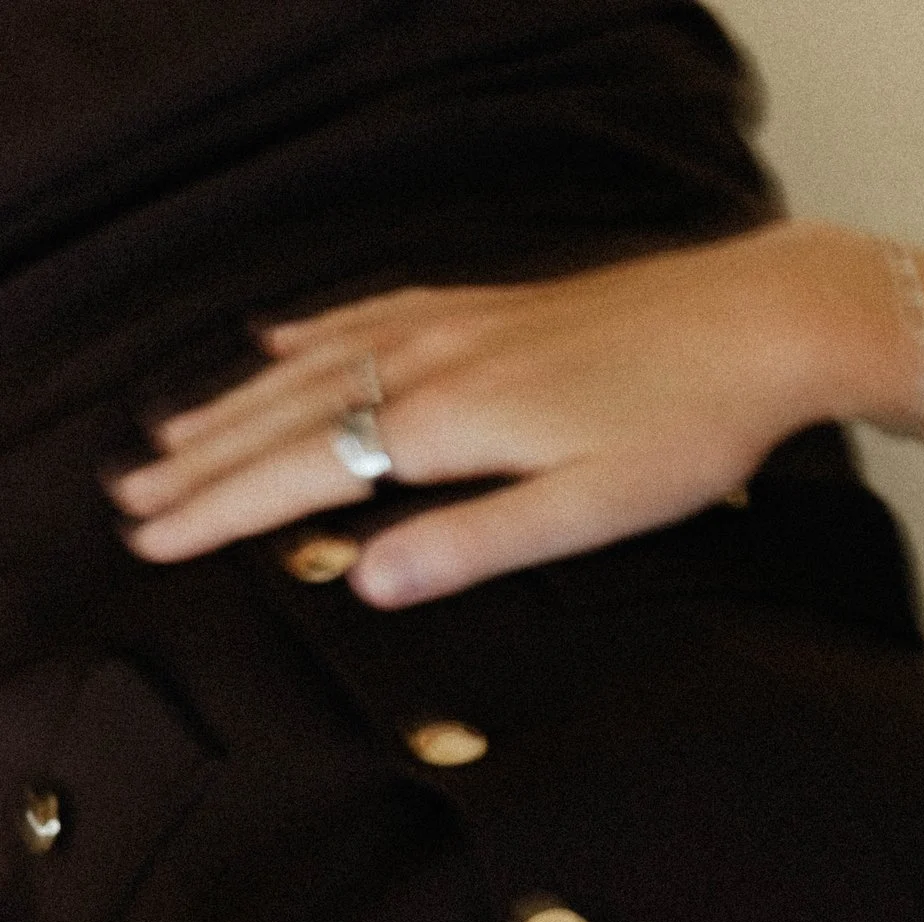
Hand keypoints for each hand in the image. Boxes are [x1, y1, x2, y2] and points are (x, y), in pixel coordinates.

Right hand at [103, 226, 917, 606]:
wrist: (759, 320)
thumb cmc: (688, 429)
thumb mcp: (587, 513)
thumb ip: (474, 547)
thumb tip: (365, 582)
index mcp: (448, 423)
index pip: (303, 471)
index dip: (223, 510)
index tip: (157, 541)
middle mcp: (432, 359)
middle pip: (288, 415)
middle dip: (204, 462)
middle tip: (133, 503)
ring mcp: (455, 321)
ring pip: (313, 362)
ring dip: (236, 402)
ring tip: (173, 438)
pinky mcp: (486, 305)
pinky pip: (365, 315)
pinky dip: (307, 335)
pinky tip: (276, 341)